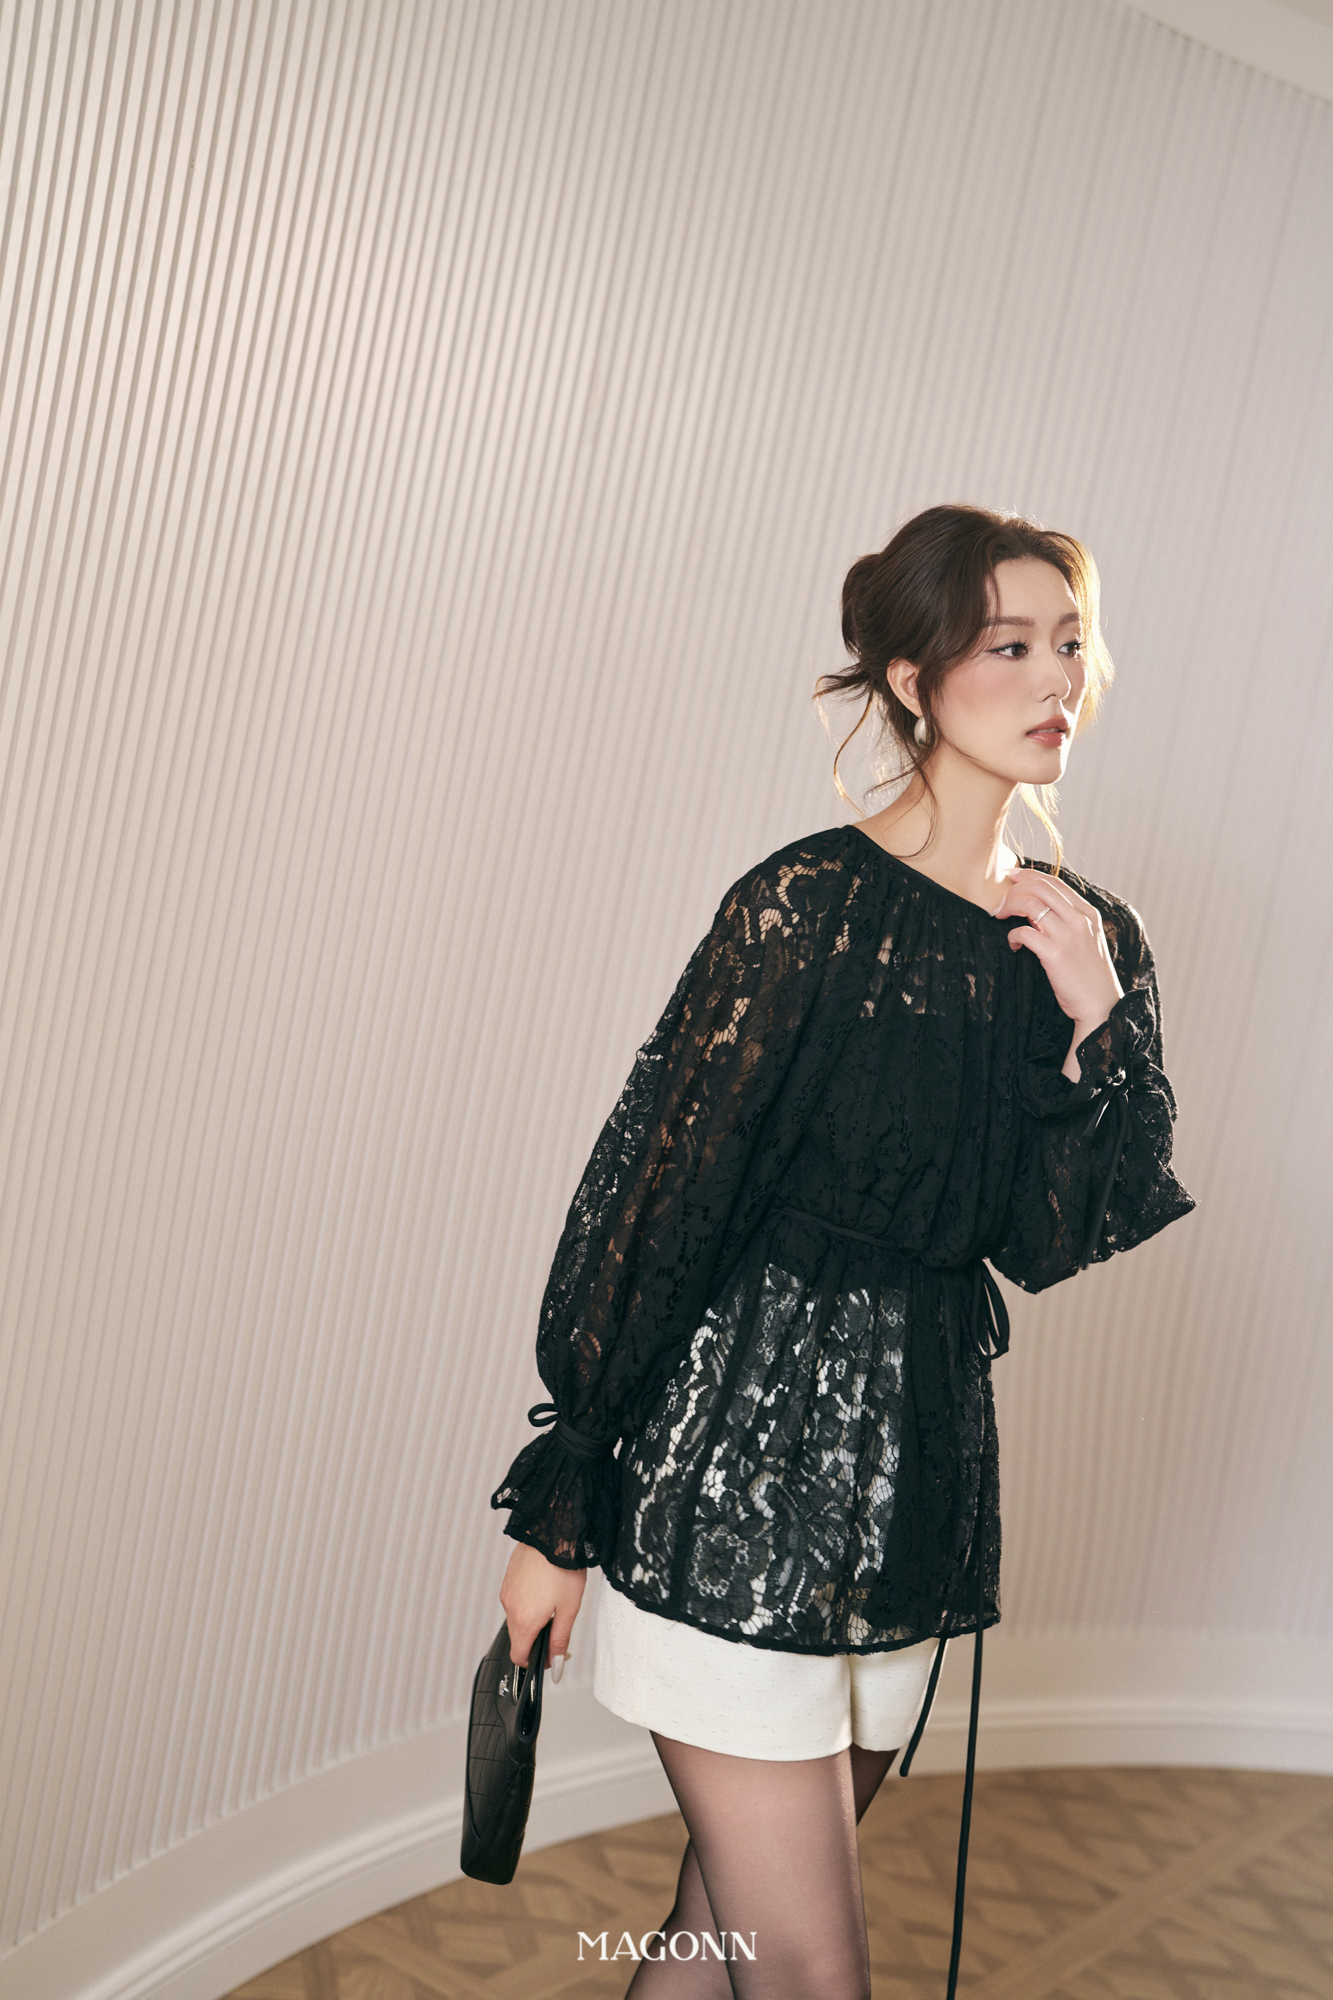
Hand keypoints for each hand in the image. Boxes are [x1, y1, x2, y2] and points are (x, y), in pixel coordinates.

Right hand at [499, 1540, 586, 1680]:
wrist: (553, 1532)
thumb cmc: (563, 1566)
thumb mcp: (569, 1609)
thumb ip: (560, 1640)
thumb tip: (555, 1665)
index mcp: (524, 1620)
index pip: (519, 1657)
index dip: (534, 1662)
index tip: (548, 1656)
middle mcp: (510, 1607)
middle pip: (519, 1637)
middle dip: (536, 1637)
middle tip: (558, 1624)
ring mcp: (507, 1591)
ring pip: (517, 1617)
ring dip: (532, 1618)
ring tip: (553, 1600)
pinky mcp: (508, 1578)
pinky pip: (515, 1599)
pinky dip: (527, 1601)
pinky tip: (545, 1587)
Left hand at [992, 867, 1123, 1057]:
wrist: (1101, 1004)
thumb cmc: (1089, 974)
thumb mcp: (1087, 939)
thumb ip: (1069, 921)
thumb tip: (1038, 908)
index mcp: (1088, 913)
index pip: (1055, 882)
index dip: (1029, 875)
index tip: (1012, 876)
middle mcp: (1079, 920)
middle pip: (1040, 887)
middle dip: (1014, 890)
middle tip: (1002, 903)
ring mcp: (1067, 936)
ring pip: (1029, 904)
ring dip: (1009, 907)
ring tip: (1001, 918)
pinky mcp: (1055, 954)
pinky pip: (1023, 932)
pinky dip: (1012, 936)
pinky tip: (1014, 946)